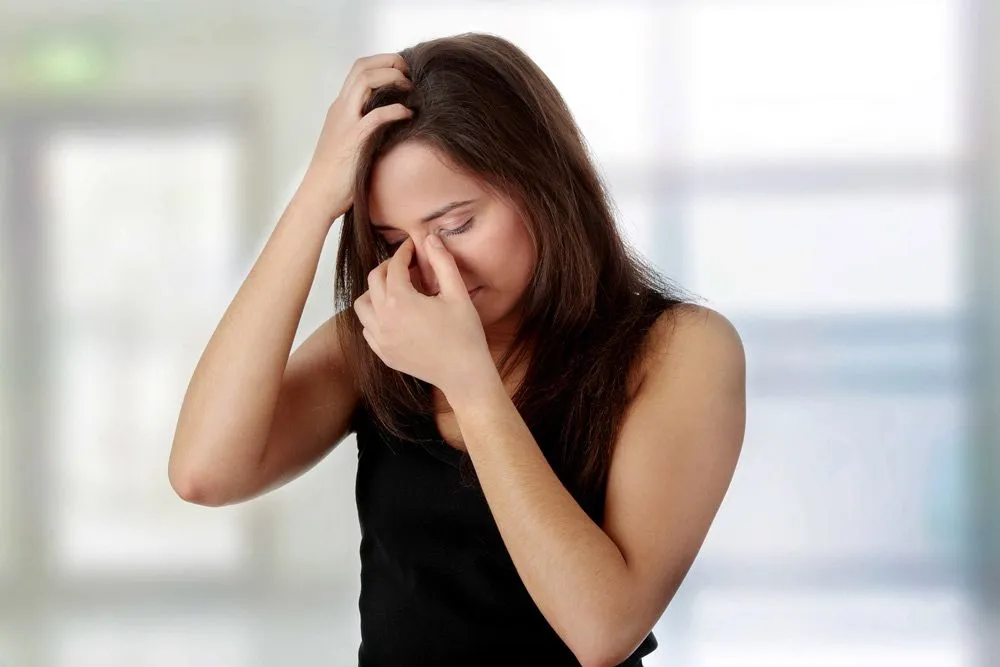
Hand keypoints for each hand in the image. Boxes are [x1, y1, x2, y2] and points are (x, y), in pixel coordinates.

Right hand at [297, 53, 412, 221]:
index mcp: (339, 109)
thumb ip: (363, 128)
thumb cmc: (335, 176)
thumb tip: (389, 125)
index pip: (358, 71)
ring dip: (392, 77)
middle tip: (409, 72)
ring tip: (410, 87)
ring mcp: (345, 122)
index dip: (381, 63)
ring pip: (366, 81)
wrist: (317, 196)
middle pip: (362, 68)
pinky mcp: (354, 138)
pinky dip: (396, 109)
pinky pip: (377, 114)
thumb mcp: (349, 143)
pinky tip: (407, 114)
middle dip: (389, 62)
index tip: (401, 71)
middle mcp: (340, 109)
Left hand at [353, 235, 496, 396]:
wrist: (463, 374)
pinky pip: (367, 328)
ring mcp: (380, 338)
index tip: (412, 247)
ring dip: (374, 292)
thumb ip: (443, 263)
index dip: (403, 252)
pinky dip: (374, 316)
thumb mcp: (458, 294)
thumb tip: (431, 239)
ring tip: (395, 289)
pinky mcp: (383, 353)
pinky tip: (393, 314)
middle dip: (388, 267)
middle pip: (374, 281)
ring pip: (362, 305)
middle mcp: (384, 319)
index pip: (394, 266)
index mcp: (400, 301)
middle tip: (405, 264)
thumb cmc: (465, 335)